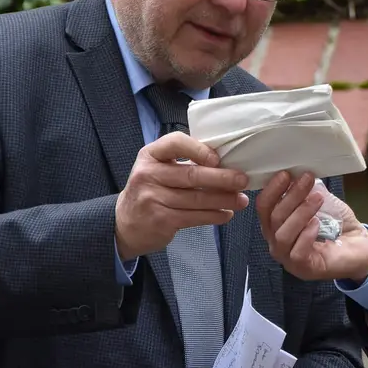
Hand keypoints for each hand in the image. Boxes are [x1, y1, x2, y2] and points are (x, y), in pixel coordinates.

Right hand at [115, 132, 249, 260]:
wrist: (125, 224)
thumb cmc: (150, 190)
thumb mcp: (157, 168)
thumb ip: (181, 161)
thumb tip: (223, 161)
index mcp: (150, 155)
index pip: (175, 143)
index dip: (199, 149)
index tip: (218, 159)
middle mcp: (148, 175)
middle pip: (191, 175)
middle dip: (222, 178)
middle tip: (243, 180)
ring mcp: (153, 199)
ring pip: (196, 198)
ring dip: (224, 200)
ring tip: (242, 200)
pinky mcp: (161, 220)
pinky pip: (194, 217)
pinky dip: (214, 216)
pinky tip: (227, 214)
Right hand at [257, 171, 367, 283]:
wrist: (358, 245)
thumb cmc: (334, 223)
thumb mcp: (318, 199)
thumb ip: (305, 189)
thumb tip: (296, 171)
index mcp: (275, 224)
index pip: (263, 206)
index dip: (272, 189)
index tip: (286, 173)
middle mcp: (276, 242)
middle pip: (273, 218)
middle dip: (290, 196)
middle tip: (307, 180)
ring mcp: (288, 258)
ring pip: (282, 235)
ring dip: (300, 213)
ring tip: (317, 199)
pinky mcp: (304, 269)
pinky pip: (296, 253)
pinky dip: (306, 235)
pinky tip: (317, 223)